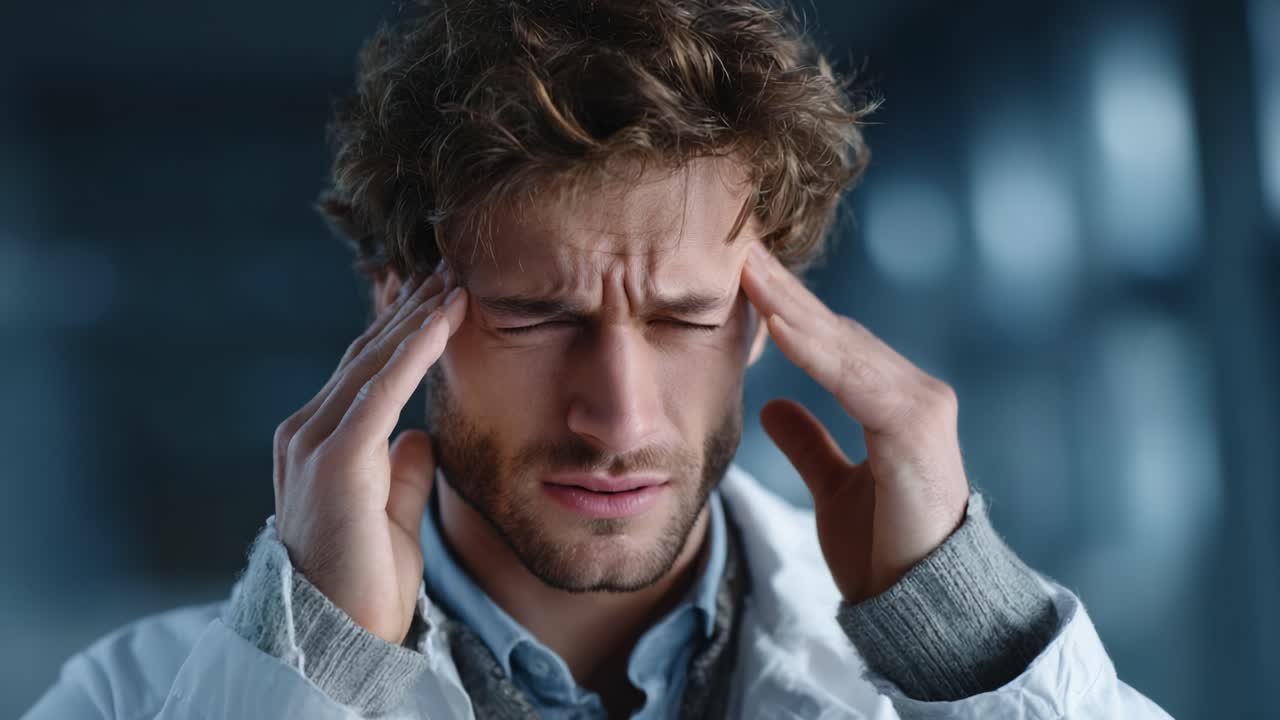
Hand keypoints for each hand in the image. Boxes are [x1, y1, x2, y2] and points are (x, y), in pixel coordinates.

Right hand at [271, 267, 467, 643]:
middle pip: (368, 353)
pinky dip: (413, 351)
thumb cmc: (365, 583)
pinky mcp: (335, 461)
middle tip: (451, 263)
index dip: (403, 328)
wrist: (338, 638)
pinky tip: (443, 319)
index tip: (438, 291)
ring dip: (418, 316)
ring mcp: (315, 443)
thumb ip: (402, 474)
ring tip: (455, 276)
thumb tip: (421, 438)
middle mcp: (309, 432)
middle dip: (412, 307)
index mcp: (321, 443)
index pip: (367, 370)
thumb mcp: (392, 516)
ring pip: (374, 361)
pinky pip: (381, 392)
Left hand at [740, 244, 968, 603]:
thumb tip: (774, 405)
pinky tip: (777, 322)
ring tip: (746, 265)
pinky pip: (856, 381)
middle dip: (783, 290)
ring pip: (843, 346)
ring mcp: (920, 409)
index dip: (784, 308)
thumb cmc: (885, 552)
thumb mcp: (835, 490)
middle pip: (835, 333)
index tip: (738, 271)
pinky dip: (816, 349)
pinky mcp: (916, 432)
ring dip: (792, 305)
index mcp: (894, 404)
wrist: (925, 611)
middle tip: (734, 241)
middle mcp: (914, 394)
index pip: (829, 344)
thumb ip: (811, 444)